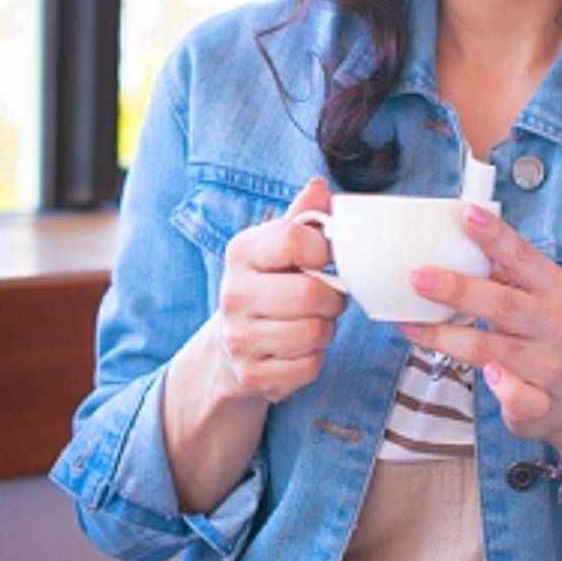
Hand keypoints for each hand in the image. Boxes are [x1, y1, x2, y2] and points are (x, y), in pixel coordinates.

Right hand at [205, 176, 344, 403]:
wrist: (230, 345)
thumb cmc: (267, 287)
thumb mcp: (278, 248)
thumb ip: (302, 218)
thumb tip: (318, 185)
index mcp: (241, 252)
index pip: (297, 240)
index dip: (323, 251)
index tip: (322, 260)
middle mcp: (233, 294)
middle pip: (311, 294)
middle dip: (331, 300)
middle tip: (325, 299)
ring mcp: (239, 338)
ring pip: (315, 333)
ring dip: (325, 331)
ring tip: (309, 324)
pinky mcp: (251, 375)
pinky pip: (309, 367)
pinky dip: (314, 360)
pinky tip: (298, 350)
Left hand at [399, 203, 561, 466]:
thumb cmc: (550, 337)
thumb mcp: (540, 297)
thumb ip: (504, 274)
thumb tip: (448, 243)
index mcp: (551, 289)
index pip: (521, 256)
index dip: (494, 235)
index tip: (466, 213)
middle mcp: (552, 324)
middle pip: (502, 304)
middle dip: (458, 290)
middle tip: (418, 277)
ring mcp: (547, 365)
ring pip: (494, 350)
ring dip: (448, 337)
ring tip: (412, 327)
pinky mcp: (539, 403)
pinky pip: (520, 397)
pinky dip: (504, 388)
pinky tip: (487, 376)